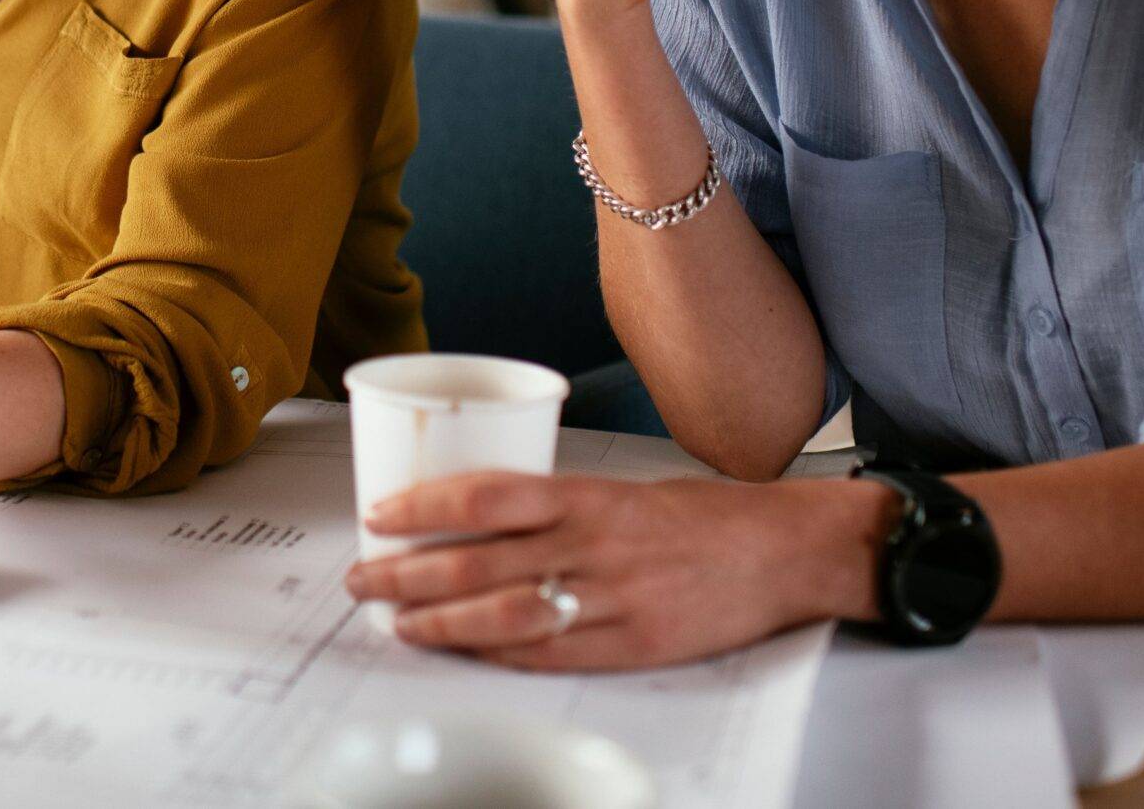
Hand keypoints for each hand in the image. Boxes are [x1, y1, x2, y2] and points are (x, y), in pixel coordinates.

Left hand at [343, 470, 878, 670]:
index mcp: (586, 495)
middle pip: (476, 560)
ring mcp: (611, 600)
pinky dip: (497, 655)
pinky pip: (548, 655)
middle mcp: (592, 545)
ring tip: (397, 622)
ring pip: (502, 613)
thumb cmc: (698, 516)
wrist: (781, 551)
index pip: (483, 496)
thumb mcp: (620, 488)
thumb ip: (553, 504)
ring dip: (439, 621)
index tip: (378, 516)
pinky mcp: (631, 645)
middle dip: (406, 573)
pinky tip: (464, 653)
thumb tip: (472, 516)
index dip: (421, 507)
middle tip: (363, 577)